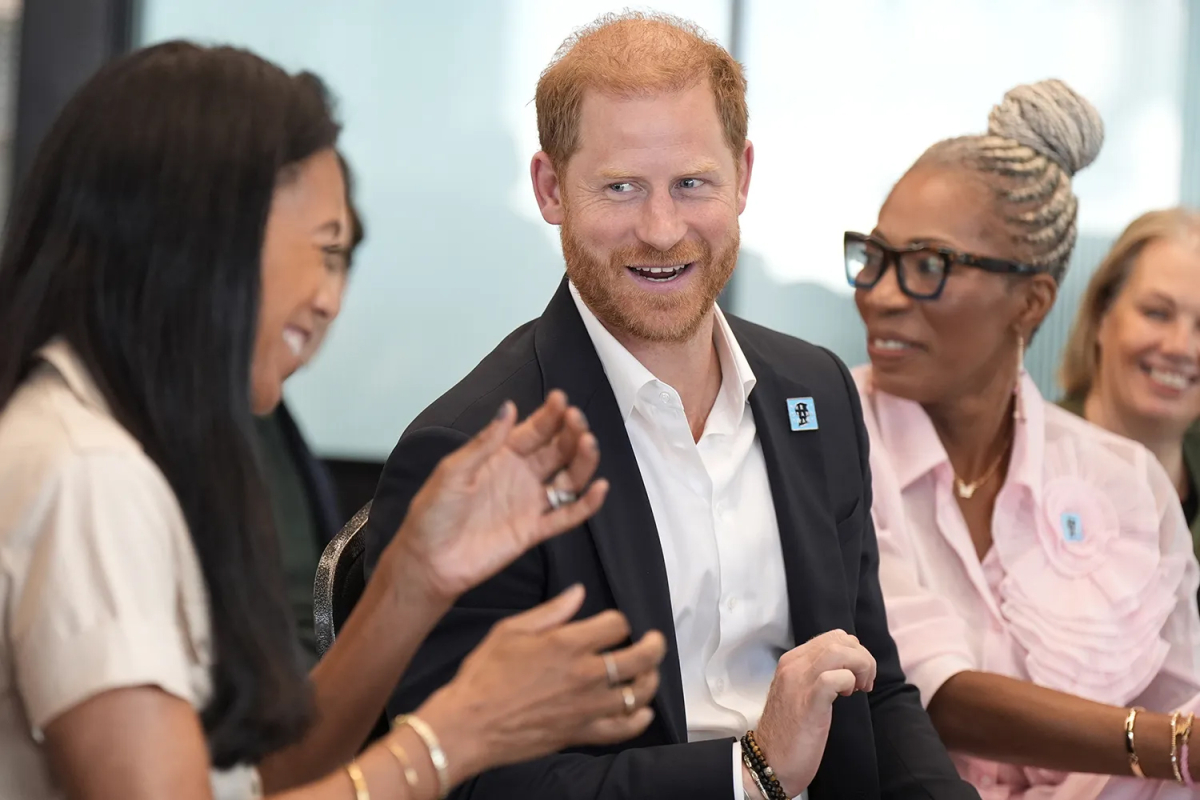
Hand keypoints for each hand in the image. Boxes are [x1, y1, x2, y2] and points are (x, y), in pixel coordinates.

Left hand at [384, 391, 607, 600]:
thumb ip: (484, 443)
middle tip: (577, 420)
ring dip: (582, 461)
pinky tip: (599, 489)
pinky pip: (566, 516)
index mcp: (501, 456)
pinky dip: (586, 505)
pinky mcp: (534, 530)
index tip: (560, 400)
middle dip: (569, 433)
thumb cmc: (433, 513)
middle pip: (556, 450)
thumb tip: (509, 407)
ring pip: (567, 479)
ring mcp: (530, 502)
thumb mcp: (453, 471)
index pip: (533, 431)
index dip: (548, 415)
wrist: (428, 560)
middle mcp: (521, 475)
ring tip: (589, 445)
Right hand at [414, 585, 665, 784]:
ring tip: (647, 673)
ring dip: (649, 680)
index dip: (617, 620)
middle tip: (654, 641)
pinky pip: (623, 728)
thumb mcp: (510, 631)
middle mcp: (585, 675)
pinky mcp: (581, 733)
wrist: (468, 725)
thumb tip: (578, 592)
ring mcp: (587, 707)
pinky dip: (638, 719)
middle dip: (653, 645)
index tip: (612, 624)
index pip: (615, 624)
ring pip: (638, 692)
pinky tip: (641, 710)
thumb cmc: (483, 676)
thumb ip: (550, 611)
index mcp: (567, 644)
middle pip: (641, 657)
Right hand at [753, 629, 875, 795]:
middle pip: (839, 639)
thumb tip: (846, 668)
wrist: (769, 762)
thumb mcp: (799, 693)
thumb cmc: (789, 732)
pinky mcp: (808, 703)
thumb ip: (815, 676)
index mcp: (792, 661)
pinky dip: (848, 682)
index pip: (831, 637)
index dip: (853, 652)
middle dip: (862, 658)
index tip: (856, 677)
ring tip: (859, 689)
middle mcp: (793, 666)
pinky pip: (833, 678)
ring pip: (839, 651)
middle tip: (863, 684)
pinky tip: (847, 696)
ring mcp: (798, 682)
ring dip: (860, 667)